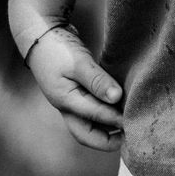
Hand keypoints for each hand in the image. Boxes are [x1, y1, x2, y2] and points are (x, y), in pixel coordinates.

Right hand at [23, 24, 123, 150]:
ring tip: (129, 126)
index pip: (95, 117)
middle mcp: (67, 107)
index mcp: (66, 102)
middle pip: (87, 135)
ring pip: (90, 125)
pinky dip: (105, 115)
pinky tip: (120, 110)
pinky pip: (92, 112)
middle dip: (108, 141)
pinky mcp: (76, 93)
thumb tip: (116, 98)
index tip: (134, 119)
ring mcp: (71, 102)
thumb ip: (97, 81)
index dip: (116, 120)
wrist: (40, 34)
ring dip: (108, 129)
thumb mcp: (78, 63)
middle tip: (130, 138)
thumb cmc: (57, 48)